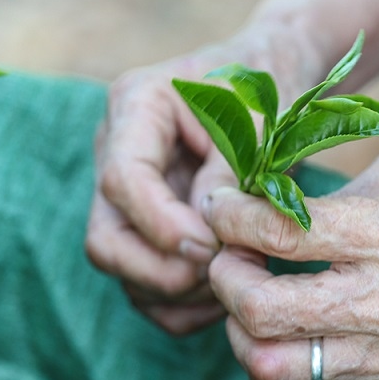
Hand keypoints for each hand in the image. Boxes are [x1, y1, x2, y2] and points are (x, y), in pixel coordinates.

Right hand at [85, 28, 321, 334]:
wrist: (272, 74)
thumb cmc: (269, 87)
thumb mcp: (263, 120)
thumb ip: (231, 175)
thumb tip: (206, 238)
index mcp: (136, 106)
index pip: (123, 180)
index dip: (161, 225)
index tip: (211, 247)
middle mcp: (115, 152)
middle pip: (105, 237)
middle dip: (160, 271)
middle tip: (221, 273)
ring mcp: (123, 195)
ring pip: (121, 269)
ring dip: (175, 292)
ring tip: (233, 282)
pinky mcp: (141, 227)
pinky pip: (142, 287)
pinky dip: (179, 305)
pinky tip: (223, 298)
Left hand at [203, 150, 378, 379]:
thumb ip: (326, 197)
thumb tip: (248, 206)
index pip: (283, 235)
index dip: (230, 217)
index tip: (220, 206)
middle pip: (263, 311)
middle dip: (224, 278)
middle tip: (230, 256)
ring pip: (271, 369)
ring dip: (238, 333)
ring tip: (249, 303)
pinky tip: (271, 348)